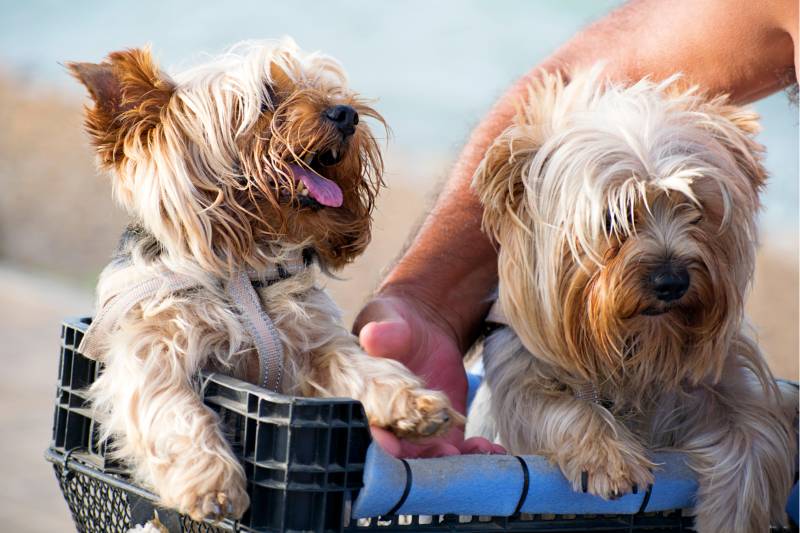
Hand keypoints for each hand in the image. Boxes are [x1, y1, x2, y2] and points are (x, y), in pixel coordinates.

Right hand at [354, 294, 504, 456]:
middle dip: (419, 462)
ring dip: (451, 463)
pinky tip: (493, 449)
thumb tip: (372, 336)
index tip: (391, 443)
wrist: (423, 330)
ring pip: (428, 461)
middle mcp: (384, 426)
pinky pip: (455, 452)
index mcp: (361, 403)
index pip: (362, 429)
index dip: (373, 440)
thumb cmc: (393, 322)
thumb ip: (382, 332)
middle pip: (397, 456)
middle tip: (444, 452)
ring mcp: (414, 435)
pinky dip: (473, 455)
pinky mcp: (441, 433)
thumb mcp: (387, 321)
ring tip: (477, 449)